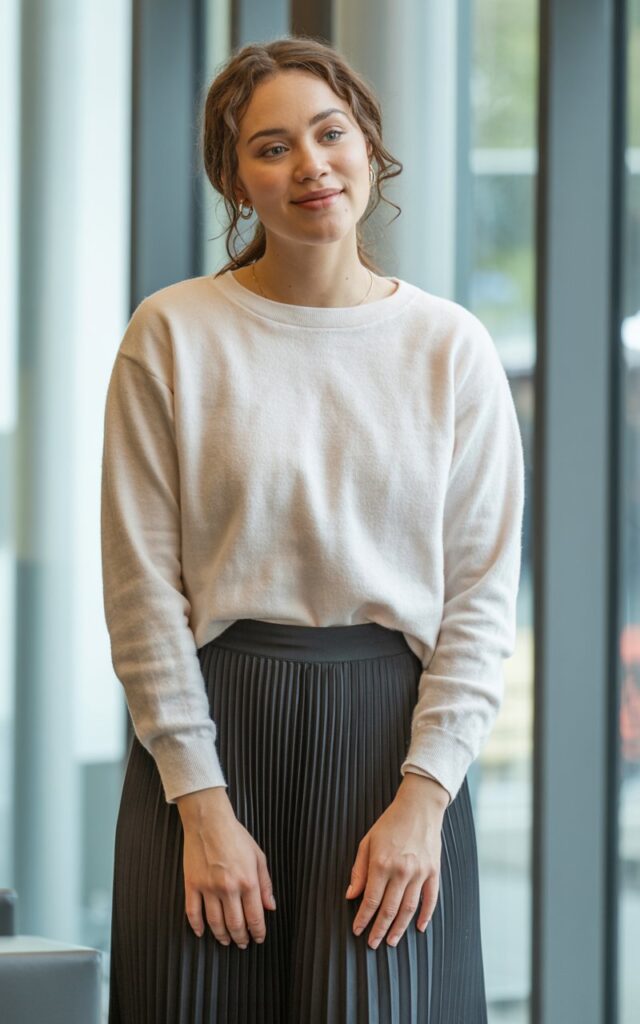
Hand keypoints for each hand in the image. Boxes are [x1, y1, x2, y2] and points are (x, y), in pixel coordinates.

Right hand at [177, 787, 275, 948]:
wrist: (209, 821)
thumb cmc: (236, 836)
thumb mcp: (258, 856)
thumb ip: (265, 883)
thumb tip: (271, 907)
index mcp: (248, 881)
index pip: (255, 917)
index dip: (258, 932)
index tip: (258, 938)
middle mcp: (228, 888)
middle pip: (235, 924)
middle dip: (241, 938)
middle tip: (243, 944)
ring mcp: (208, 888)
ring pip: (215, 923)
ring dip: (222, 936)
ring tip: (226, 941)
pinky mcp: (192, 885)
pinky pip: (193, 913)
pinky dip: (197, 927)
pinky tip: (202, 933)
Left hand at [345, 776, 447, 948]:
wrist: (419, 807)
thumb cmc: (390, 823)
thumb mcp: (367, 842)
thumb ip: (359, 870)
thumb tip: (351, 895)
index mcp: (382, 863)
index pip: (370, 900)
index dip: (363, 918)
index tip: (357, 930)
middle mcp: (401, 871)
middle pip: (389, 910)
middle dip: (379, 930)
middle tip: (373, 943)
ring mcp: (420, 872)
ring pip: (408, 909)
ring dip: (399, 928)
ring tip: (392, 941)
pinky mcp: (433, 871)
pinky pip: (430, 899)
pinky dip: (425, 916)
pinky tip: (419, 928)